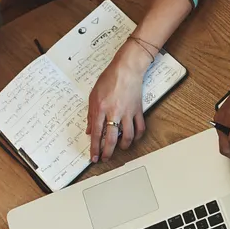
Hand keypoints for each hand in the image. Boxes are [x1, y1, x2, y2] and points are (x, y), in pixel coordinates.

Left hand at [87, 42, 148, 161]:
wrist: (126, 69)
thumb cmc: (109, 79)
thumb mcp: (93, 95)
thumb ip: (91, 114)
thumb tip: (89, 130)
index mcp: (100, 109)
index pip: (96, 134)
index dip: (95, 148)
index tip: (93, 157)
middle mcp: (114, 113)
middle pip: (110, 139)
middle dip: (107, 152)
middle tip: (105, 159)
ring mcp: (127, 112)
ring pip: (127, 136)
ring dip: (123, 146)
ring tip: (120, 149)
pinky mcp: (138, 110)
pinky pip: (140, 128)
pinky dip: (137, 136)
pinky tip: (133, 139)